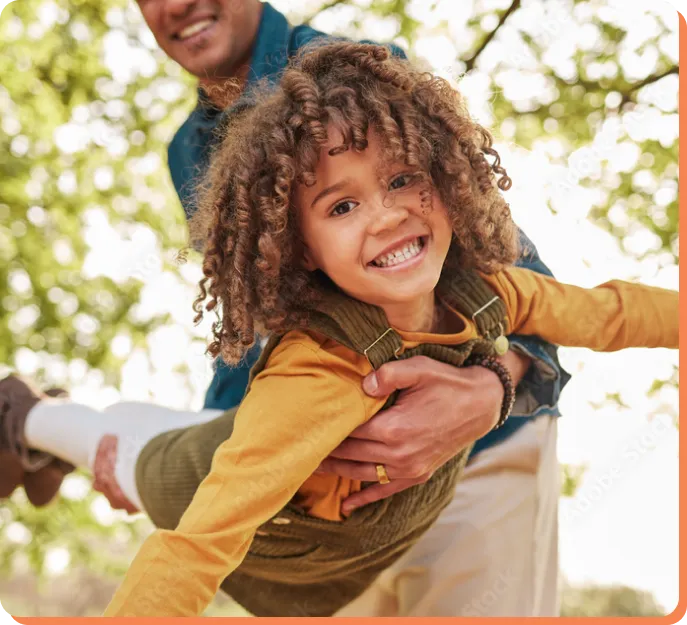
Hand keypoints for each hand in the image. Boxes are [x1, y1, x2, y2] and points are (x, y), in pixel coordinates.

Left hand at [317, 350, 530, 514]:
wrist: (481, 404)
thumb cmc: (448, 383)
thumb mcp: (419, 368)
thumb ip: (388, 374)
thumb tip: (361, 384)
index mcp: (394, 428)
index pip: (349, 431)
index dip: (328, 428)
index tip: (307, 426)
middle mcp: (399, 454)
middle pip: (351, 454)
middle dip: (326, 451)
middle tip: (300, 448)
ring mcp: (409, 468)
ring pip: (362, 474)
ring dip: (337, 472)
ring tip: (312, 468)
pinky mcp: (417, 475)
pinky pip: (386, 490)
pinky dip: (366, 498)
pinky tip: (348, 505)